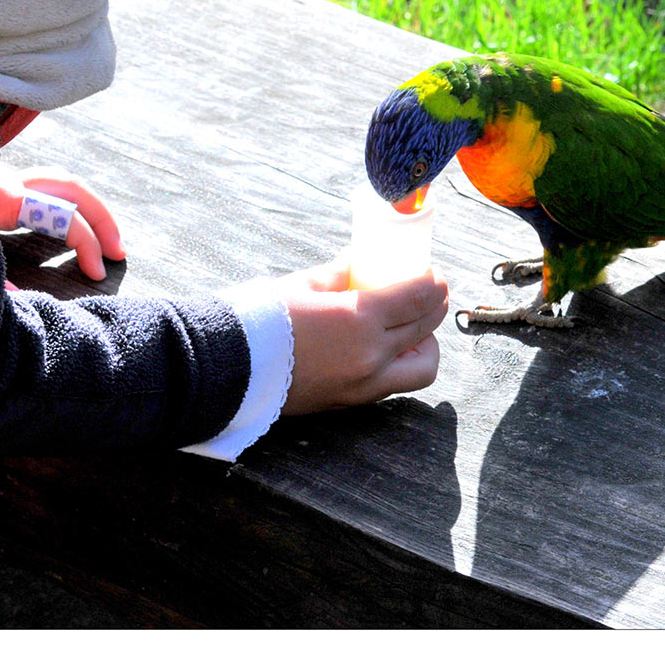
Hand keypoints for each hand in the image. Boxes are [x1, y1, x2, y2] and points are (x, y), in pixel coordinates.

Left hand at [0, 166, 126, 281]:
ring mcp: (3, 183)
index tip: (98, 273)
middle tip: (118, 250)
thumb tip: (24, 298)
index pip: (63, 214)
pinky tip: (74, 225)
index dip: (88, 243)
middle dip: (102, 218)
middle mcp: (7, 182)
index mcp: (1, 196)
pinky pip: (45, 190)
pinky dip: (69, 204)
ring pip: (61, 182)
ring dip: (89, 207)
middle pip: (71, 187)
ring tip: (104, 237)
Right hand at [279, 254, 448, 414]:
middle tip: (431, 292)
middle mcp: (370, 356)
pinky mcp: (351, 403)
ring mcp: (363, 384)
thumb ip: (341, 273)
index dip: (434, 283)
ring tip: (413, 327)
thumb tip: (360, 261)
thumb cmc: (262, 319)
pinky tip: (388, 347)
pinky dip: (402, 364)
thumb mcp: (305, 284)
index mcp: (360, 319)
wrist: (228, 368)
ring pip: (422, 368)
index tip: (435, 274)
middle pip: (426, 329)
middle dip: (435, 306)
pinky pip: (394, 384)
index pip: (418, 298)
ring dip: (428, 344)